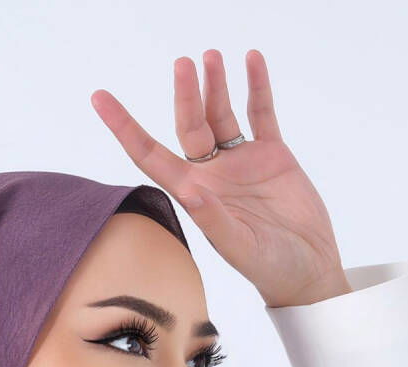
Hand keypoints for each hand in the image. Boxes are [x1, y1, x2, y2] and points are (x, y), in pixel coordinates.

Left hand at [91, 50, 350, 308]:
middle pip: (190, 125)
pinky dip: (256, 87)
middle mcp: (212, 175)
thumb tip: (191, 193)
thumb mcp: (240, 248)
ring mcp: (241, 162)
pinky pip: (261, 113)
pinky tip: (251, 60)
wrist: (307, 268)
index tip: (100, 98)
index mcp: (195, 195)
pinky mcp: (272, 155)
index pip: (150, 155)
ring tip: (210, 57)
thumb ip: (214, 221)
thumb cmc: (270, 268)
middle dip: (185, 94)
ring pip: (222, 114)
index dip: (125, 127)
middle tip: (184, 63)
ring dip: (215, 85)